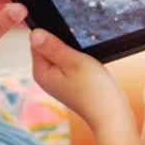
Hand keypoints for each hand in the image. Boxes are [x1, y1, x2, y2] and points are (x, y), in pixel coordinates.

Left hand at [29, 29, 139, 144]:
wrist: (111, 113)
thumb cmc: (94, 88)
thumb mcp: (73, 61)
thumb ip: (53, 46)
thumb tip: (33, 33)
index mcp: (40, 72)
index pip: (36, 41)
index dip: (50, 31)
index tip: (66, 33)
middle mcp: (45, 77)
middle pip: (47, 47)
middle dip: (61, 40)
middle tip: (78, 47)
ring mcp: (56, 80)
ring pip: (59, 53)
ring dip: (70, 49)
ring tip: (83, 56)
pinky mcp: (67, 82)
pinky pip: (67, 62)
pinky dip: (76, 58)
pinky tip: (86, 62)